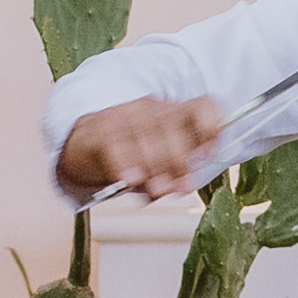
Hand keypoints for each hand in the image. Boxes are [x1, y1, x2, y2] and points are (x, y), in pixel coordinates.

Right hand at [62, 93, 232, 202]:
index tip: (206, 155)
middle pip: (176, 132)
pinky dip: (126, 164)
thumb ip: (177, 174)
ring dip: (155, 169)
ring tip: (153, 189)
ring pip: (150, 140)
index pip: (203, 108)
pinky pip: (118, 145)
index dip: (211, 131)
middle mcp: (155, 109)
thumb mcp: (162, 162)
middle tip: (174, 187)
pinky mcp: (104, 128)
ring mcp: (128, 115)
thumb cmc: (133, 154)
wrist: (86, 144)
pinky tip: (129, 179)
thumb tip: (181, 186)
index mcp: (177, 114)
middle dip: (178, 164)